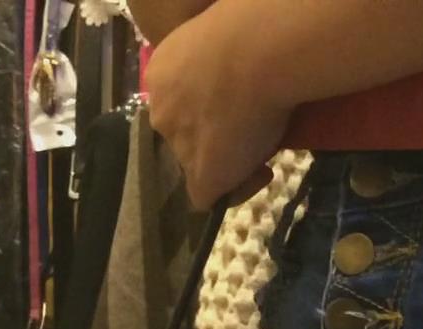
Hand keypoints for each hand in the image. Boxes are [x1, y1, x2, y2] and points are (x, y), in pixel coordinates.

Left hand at [147, 6, 290, 208]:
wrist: (256, 53)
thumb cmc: (245, 34)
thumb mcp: (217, 41)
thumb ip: (215, 65)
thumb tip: (234, 77)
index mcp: (161, 75)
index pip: (177, 105)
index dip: (205, 113)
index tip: (236, 110)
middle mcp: (161, 111)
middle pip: (181, 137)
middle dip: (211, 140)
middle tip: (248, 135)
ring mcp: (179, 146)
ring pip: (194, 167)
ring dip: (224, 165)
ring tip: (260, 155)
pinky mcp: (200, 175)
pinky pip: (208, 198)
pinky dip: (235, 191)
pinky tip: (262, 174)